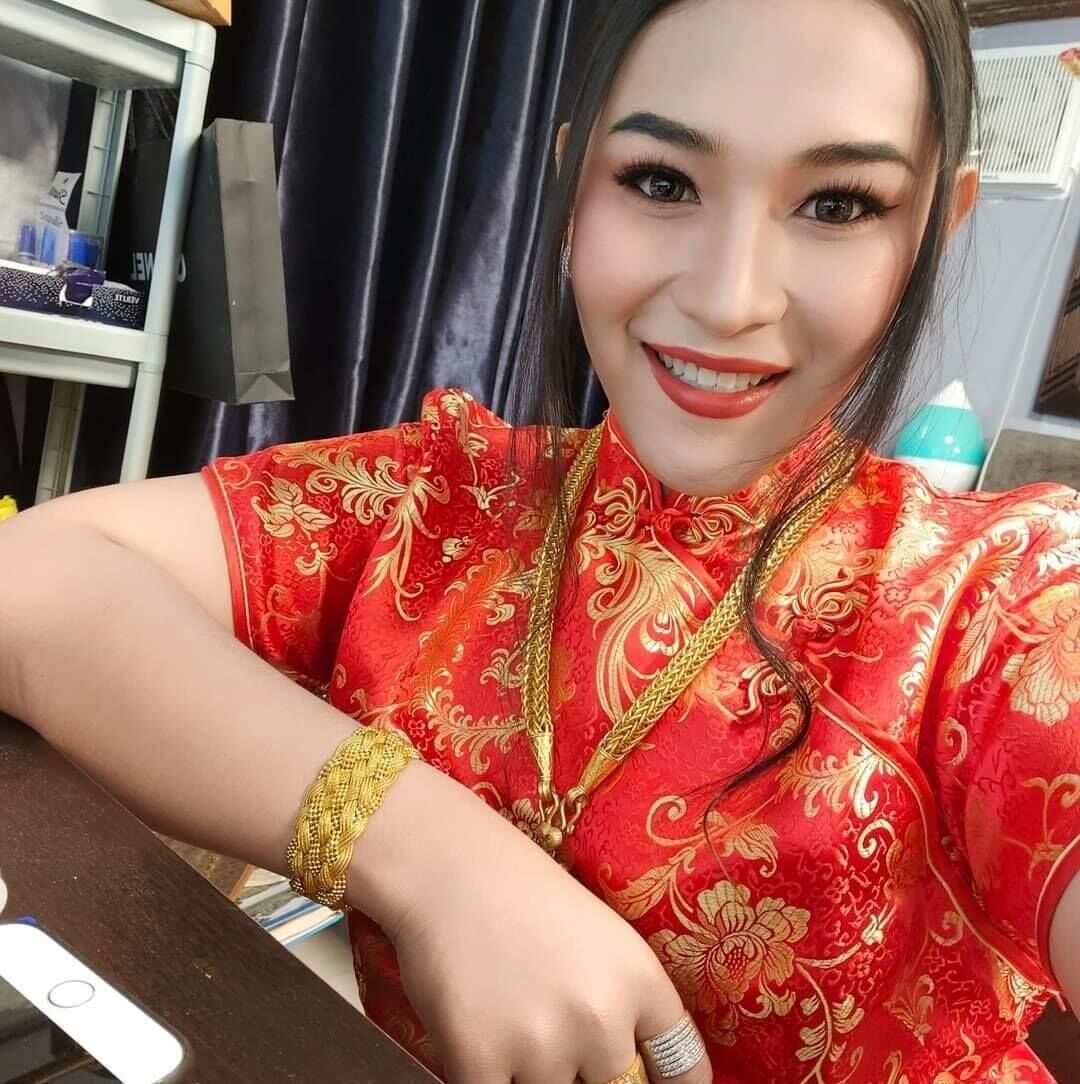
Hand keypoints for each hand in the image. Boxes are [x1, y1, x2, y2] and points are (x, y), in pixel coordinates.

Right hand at [352, 762, 713, 1083]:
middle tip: (557, 1032)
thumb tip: (631, 1069)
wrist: (444, 866)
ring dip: (534, 1074)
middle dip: (591, 1076)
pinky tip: (482, 1041)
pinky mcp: (480, 1063)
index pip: (686, 1072)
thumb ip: (624, 1004)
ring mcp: (542, 1045)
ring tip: (512, 1019)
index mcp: (640, 980)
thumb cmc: (522, 894)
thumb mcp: (601, 937)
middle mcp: (601, 1017)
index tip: (646, 1081)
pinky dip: (489, 1078)